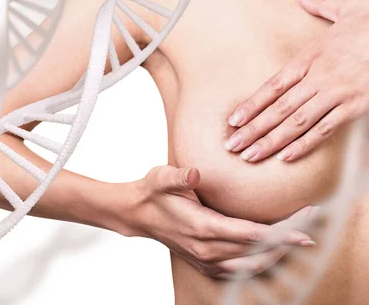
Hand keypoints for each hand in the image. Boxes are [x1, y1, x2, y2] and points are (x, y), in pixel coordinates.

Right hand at [123, 165, 317, 278]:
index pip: (251, 235)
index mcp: (202, 227)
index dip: (282, 233)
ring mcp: (205, 261)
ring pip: (251, 268)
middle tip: (310, 226)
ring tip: (296, 241)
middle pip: (258, 253)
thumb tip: (196, 173)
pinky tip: (271, 254)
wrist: (137, 214)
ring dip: (278, 257)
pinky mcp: (204, 265)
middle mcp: (206, 249)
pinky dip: (259, 266)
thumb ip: (180, 176)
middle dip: (288, 242)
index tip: (306, 226)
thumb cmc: (153, 192)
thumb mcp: (162, 177)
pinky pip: (239, 273)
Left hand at [225, 0, 368, 161]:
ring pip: (297, 123)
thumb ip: (320, 5)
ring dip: (271, 141)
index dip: (251, 105)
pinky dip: (305, 145)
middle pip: (279, 109)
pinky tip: (285, 157)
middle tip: (231, 146)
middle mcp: (319, 77)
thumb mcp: (347, 7)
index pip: (273, 86)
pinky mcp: (356, 106)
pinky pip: (326, 130)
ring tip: (249, 156)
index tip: (233, 120)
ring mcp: (337, 94)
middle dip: (253, 130)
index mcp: (311, 56)